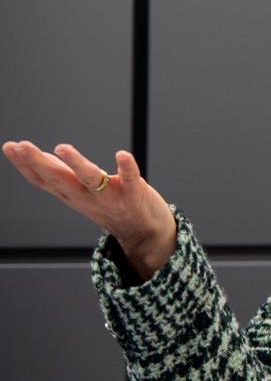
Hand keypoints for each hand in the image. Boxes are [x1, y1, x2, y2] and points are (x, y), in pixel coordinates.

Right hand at [2, 140, 175, 279]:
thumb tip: (45, 157)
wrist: (147, 235)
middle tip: (22, 146)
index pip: (44, 181)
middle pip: (59, 180)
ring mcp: (110, 197)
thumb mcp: (83, 194)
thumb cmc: (115, 209)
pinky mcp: (135, 194)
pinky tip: (122, 154)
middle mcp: (87, 197)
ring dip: (76, 164)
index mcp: (73, 195)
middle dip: (39, 163)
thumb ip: (65, 177)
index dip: (25, 165)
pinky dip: (127, 167)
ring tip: (62, 148)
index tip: (10, 147)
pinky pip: (131, 179)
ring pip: (90, 179)